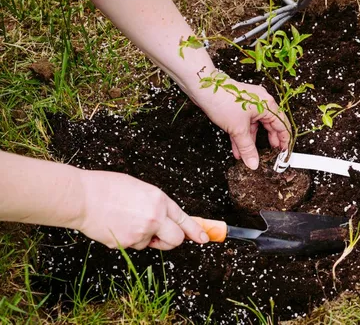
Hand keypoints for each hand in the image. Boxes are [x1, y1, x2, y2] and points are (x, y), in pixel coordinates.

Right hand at [76, 170, 208, 249]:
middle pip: (176, 239)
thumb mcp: (139, 189)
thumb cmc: (106, 188)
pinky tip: (117, 226)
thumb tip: (166, 219)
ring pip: (152, 244)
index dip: (196, 231)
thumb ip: (155, 204)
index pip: (184, 219)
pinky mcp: (128, 243)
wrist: (82, 197)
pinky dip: (129, 240)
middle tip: (162, 237)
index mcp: (159, 199)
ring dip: (146, 238)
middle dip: (172, 240)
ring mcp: (142, 232)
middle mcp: (155, 216)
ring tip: (127, 221)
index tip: (204, 238)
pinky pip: (135, 246)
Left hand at [196, 80, 289, 169]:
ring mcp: (249, 105)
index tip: (284, 151)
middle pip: (269, 126)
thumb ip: (247, 148)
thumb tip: (253, 162)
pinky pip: (244, 125)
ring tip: (250, 156)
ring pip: (254, 127)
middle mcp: (260, 103)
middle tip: (271, 154)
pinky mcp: (238, 107)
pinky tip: (238, 150)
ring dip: (250, 142)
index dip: (284, 140)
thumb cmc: (223, 100)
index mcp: (267, 105)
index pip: (282, 125)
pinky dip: (241, 137)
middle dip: (268, 142)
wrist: (204, 88)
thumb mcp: (238, 130)